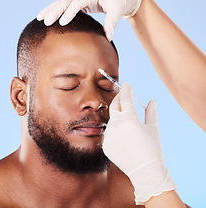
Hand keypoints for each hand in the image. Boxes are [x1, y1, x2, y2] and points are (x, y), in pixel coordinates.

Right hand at [37, 0, 144, 40]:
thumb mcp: (118, 10)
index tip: (61, 23)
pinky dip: (58, 11)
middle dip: (54, 10)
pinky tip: (50, 17)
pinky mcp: (82, 3)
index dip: (69, 12)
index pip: (77, 2)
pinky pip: (67, 6)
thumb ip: (111, 23)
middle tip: (44, 21)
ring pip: (63, 2)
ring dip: (51, 9)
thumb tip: (107, 38)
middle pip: (65, 1)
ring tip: (39, 18)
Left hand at [103, 83, 176, 204]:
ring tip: (127, 121)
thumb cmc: (152, 149)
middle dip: (119, 98)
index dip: (126, 90)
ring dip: (118, 116)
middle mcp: (116, 125)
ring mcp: (109, 135)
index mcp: (129, 118)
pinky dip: (115, 129)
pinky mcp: (105, 144)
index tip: (127, 84)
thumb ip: (150, 112)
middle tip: (123, 95)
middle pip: (114, 105)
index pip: (125, 98)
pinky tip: (123, 136)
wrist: (144, 172)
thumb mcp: (153, 128)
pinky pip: (109, 132)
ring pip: (111, 119)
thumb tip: (152, 101)